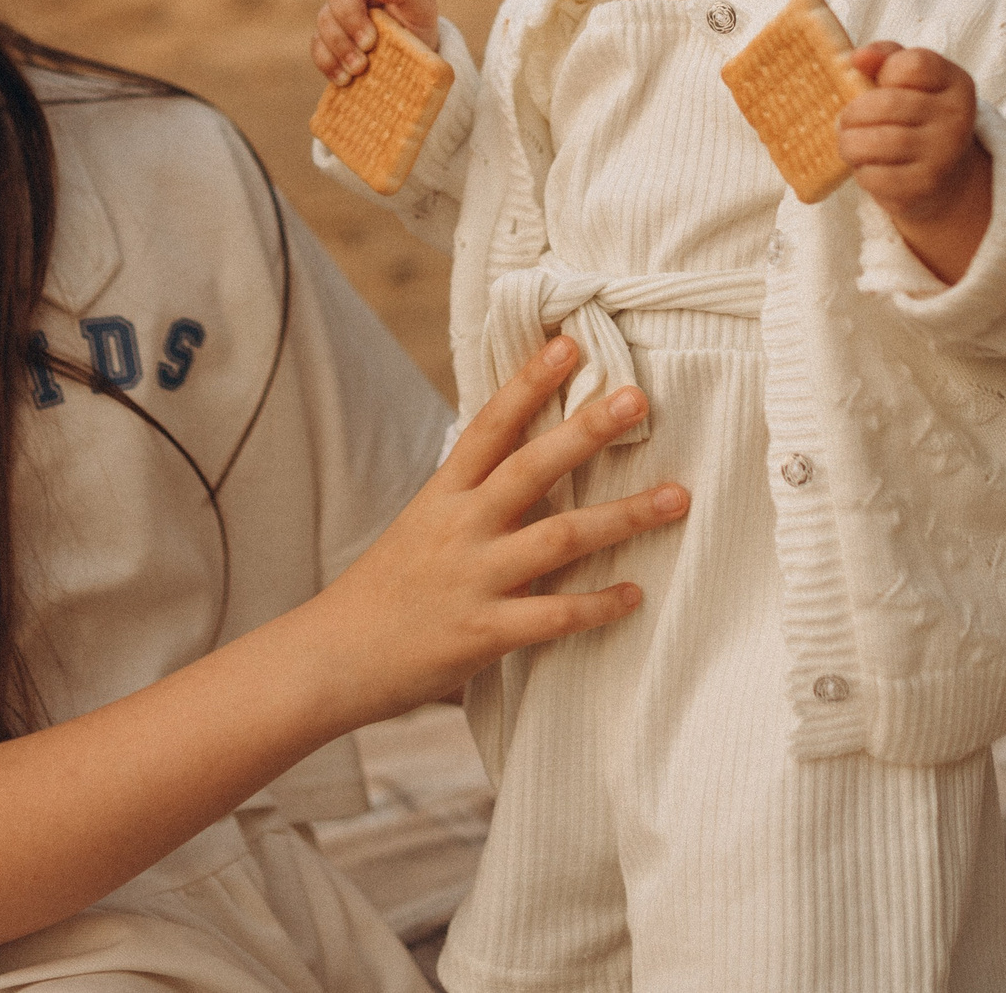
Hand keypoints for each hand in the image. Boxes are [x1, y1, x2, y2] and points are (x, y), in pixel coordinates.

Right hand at [302, 336, 685, 724]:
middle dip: (587, 431)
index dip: (529, 383)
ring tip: (675, 497)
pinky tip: (635, 594)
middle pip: (531, 467)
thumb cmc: (383, 593)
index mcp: (442, 495)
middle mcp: (459, 527)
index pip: (489, 425)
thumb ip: (471, 502)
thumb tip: (526, 469)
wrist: (330, 659)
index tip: (569, 345)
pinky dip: (598, 605)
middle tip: (638, 399)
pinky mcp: (482, 632)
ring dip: (622, 516)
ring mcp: (472, 578)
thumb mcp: (421, 529)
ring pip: (558, 538)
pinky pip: (553, 616)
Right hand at [313, 0, 440, 85]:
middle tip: (370, 44)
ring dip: (341, 46)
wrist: (414, 66)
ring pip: (324, 22)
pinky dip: (330, 63)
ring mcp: (336, 18)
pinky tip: (346, 78)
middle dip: (352, 20)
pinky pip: (317, 49)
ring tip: (360, 68)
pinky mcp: (328, 45)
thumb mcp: (423, 9)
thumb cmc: (418, 28)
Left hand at [839, 42, 993, 284]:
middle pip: (887, 104)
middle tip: (846, 121)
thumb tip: (859, 57)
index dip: (884, 70)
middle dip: (853, 113)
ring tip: (849, 143)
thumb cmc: (917, 118)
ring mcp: (943, 154)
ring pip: (878, 142)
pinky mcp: (925, 186)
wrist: (945, 177)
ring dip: (850, 143)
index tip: (879, 82)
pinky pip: (876, 176)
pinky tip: (866, 165)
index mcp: (956, 84)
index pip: (913, 64)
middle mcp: (957, 118)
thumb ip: (887, 57)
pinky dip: (861, 170)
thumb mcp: (911, 81)